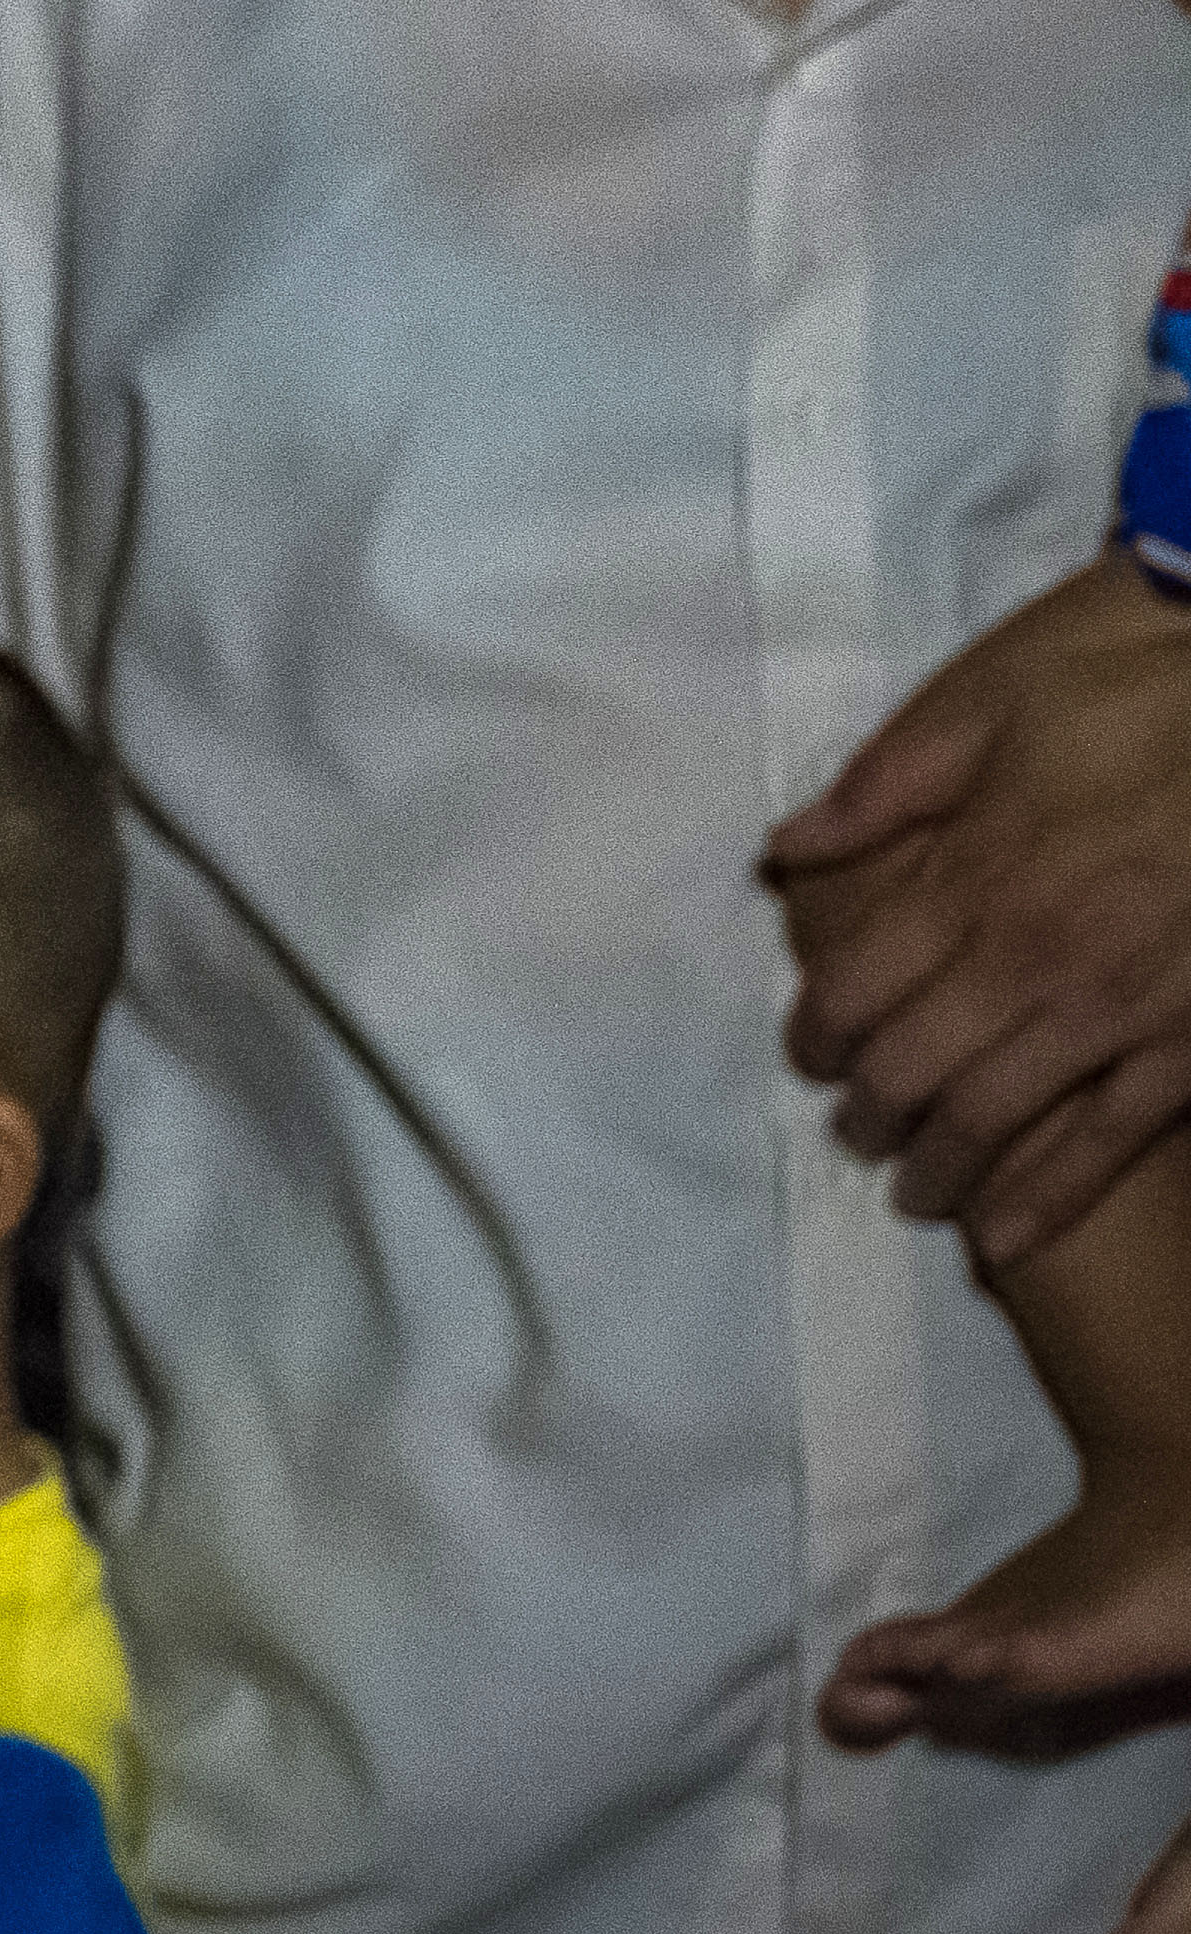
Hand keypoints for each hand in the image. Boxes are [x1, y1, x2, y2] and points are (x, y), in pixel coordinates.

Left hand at [767, 554, 1190, 1254]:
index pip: (856, 987)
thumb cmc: (1148, 695)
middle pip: (912, 1068)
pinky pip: (1113, 1142)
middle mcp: (1033, 964)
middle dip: (869, 1110)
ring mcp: (1118, 1015)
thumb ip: (885, 786)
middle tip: (855, 1128)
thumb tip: (783, 845)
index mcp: (976, 881)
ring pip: (995, 1118)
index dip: (818, 1030)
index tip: (809, 1051)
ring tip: (914, 1189)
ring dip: (939, 1164)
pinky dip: (1053, 1198)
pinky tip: (1011, 1238)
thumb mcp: (998, 705)